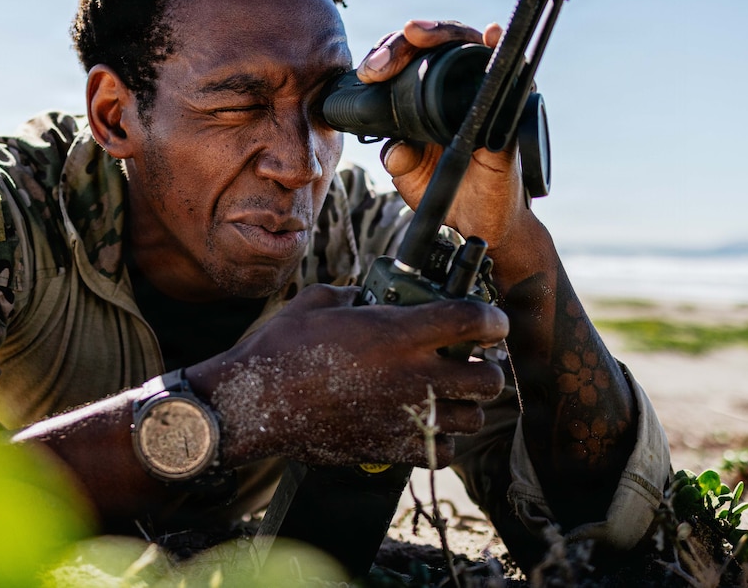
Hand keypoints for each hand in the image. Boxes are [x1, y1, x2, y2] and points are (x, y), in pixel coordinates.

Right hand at [186, 284, 506, 468]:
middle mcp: (412, 376)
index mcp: (398, 333)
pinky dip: (443, 442)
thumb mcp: (317, 302)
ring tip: (449, 396)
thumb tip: (366, 295)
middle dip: (487, 368)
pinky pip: (444, 452)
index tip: (491, 322)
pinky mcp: (392, 449)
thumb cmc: (280, 348)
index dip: (493, 320)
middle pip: (489, 379)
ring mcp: (405, 416)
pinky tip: (426, 427)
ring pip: (472, 419)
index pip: (473, 322)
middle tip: (470, 362)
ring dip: (467, 406)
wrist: (254, 405)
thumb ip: (352, 294)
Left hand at [357, 20, 532, 255]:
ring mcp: (486, 95)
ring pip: (469, 46)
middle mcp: (458, 89)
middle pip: (436, 44)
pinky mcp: (511, 111)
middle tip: (379, 63)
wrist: (477, 225)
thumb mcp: (411, 173)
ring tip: (417, 34)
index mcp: (430, 97)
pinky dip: (502, 49)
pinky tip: (489, 34)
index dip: (389, 54)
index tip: (369, 70)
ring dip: (444, 33)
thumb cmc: (446, 191)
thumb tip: (395, 148)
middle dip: (404, 43)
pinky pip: (513, 75)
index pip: (411, 57)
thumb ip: (398, 156)